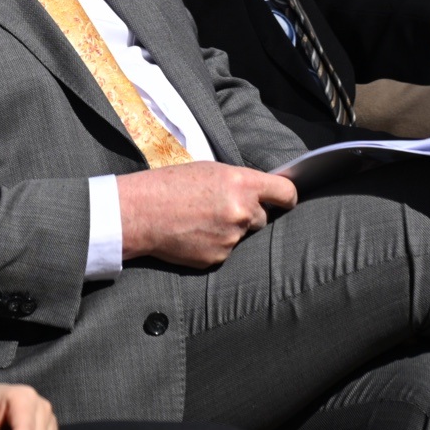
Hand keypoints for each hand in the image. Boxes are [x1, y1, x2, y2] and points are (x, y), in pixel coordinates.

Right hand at [114, 162, 292, 266]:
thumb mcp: (209, 171)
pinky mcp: (218, 258)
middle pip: (263, 217)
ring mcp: (231, 238)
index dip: (288, 197)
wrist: (140, 212)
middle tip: (220, 208)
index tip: (286, 200)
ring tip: (199, 220)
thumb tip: (259, 193)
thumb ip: (239, 183)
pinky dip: (213, 244)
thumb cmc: (170, 185)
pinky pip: (225, 251)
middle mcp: (242, 212)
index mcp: (242, 183)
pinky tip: (192, 234)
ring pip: (241, 235)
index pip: (285, 193)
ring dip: (228, 230)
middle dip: (249, 214)